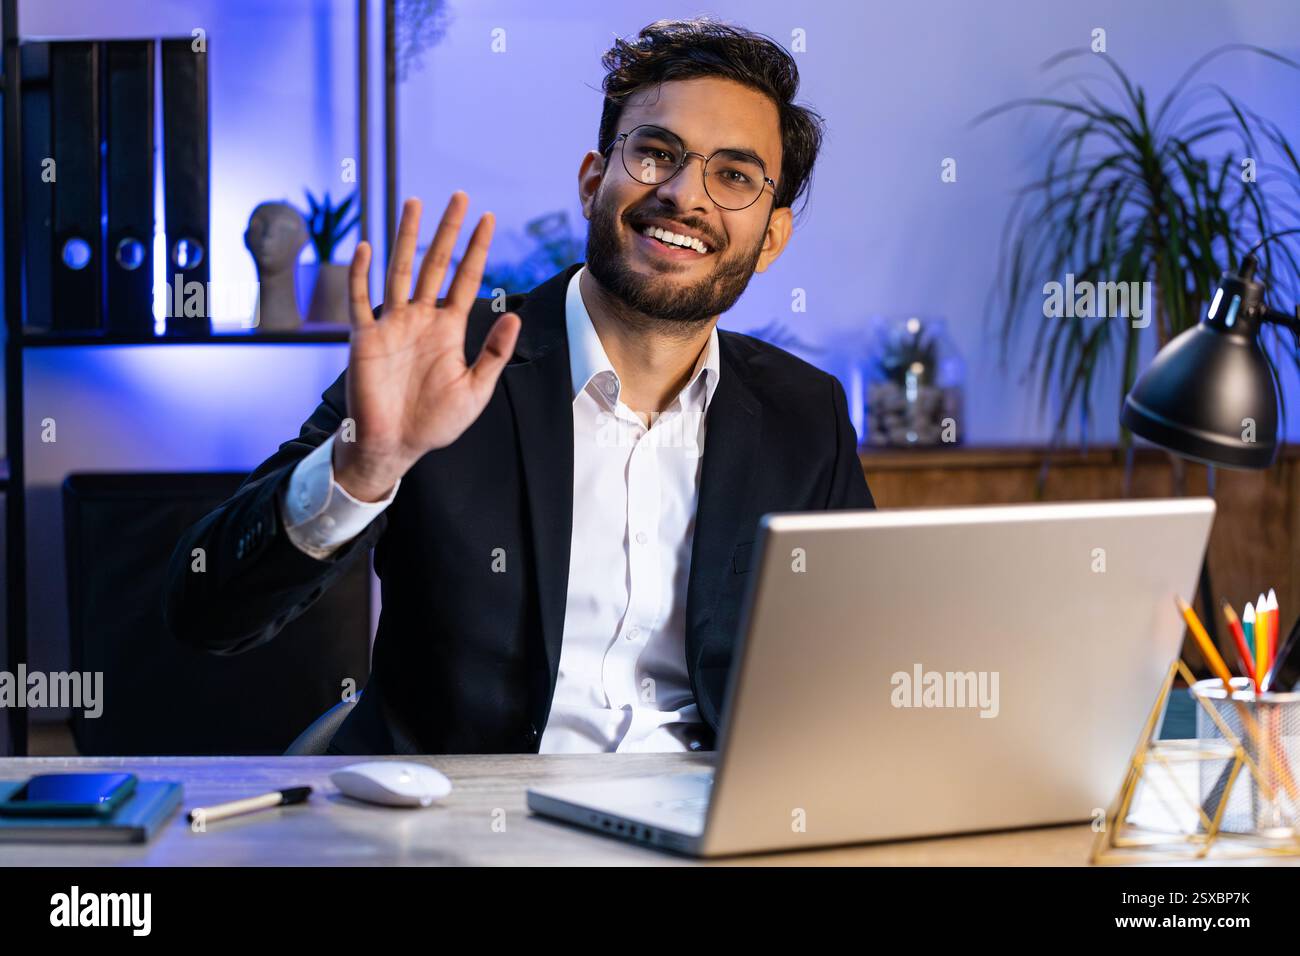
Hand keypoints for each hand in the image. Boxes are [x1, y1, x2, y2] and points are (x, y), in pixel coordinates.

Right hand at [333, 193, 519, 500]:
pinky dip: (361, 274)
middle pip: (434, 264)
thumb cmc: (435, 422)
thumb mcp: (474, 390)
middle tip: (459, 196)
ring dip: (405, 237)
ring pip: (399, 270)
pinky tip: (366, 247)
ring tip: (414, 203)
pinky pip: (360, 300)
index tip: (488, 218)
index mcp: (448, 329)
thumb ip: (493, 353)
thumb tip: (513, 318)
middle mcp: (420, 318)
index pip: (465, 279)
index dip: (477, 249)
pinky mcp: (365, 337)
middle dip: (447, 231)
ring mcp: (392, 324)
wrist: (395, 445)